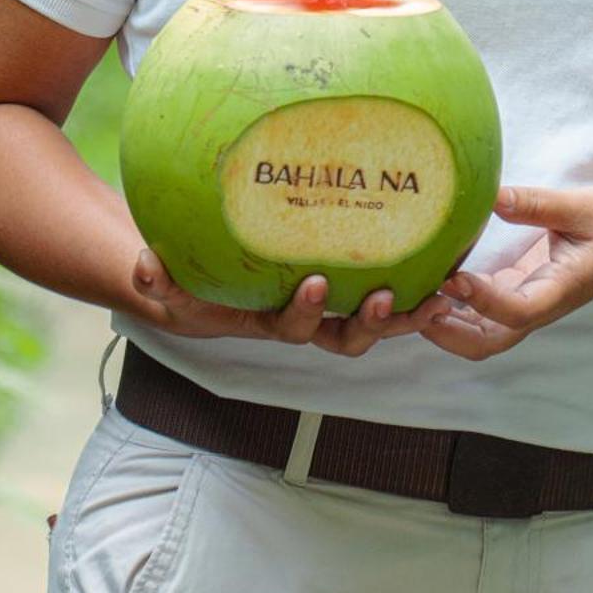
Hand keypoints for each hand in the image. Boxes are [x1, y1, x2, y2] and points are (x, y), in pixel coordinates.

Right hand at [130, 247, 450, 356]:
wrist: (210, 281)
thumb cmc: (194, 282)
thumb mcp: (172, 284)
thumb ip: (158, 278)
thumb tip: (143, 266)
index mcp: (273, 321)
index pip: (294, 327)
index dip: (305, 311)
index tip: (313, 282)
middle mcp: (310, 322)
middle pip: (347, 337)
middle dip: (368, 324)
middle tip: (382, 297)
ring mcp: (335, 307)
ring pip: (378, 322)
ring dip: (408, 314)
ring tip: (439, 293)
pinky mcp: (351, 286)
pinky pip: (391, 291)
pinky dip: (418, 286)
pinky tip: (448, 256)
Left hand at [423, 183, 592, 360]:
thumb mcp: (583, 205)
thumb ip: (537, 203)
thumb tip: (491, 196)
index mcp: (562, 289)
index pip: (518, 311)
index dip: (484, 301)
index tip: (453, 277)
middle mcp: (541, 305)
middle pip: (489, 342)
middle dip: (448, 333)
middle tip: (413, 302)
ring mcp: (528, 302)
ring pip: (481, 334)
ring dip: (444, 325)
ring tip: (409, 295)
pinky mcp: (520, 291)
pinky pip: (482, 313)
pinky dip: (452, 308)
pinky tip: (427, 283)